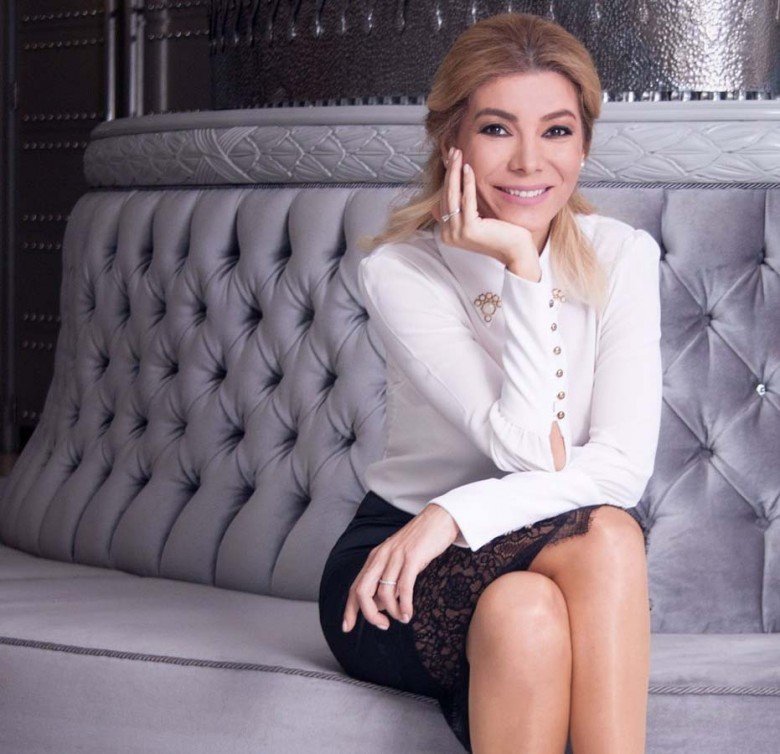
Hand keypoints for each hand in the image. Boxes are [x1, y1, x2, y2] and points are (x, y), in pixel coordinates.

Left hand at [342, 503, 459, 631]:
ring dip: (392, 612)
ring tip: (402, 618)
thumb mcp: (398, 560)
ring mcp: (396, 557)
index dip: (349, 609)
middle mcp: (381, 556)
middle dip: (368, 614)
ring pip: (383, 592)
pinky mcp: (412, 558)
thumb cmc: (420, 543)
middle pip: (362, 591)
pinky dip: (405, 605)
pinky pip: (404, 587)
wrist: (439, 519)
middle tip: (382, 625)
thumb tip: (379, 606)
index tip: (346, 627)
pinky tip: (408, 614)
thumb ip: (387, 580)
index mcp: (375, 557)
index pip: (355, 586)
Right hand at [433, 146, 539, 272]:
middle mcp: (448, 235)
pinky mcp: (468, 229)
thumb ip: (463, 208)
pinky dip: (467, 182)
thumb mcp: (477, 219)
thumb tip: (450, 189)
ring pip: (453, 196)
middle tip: (453, 152)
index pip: (445, 200)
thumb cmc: (501, 234)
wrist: (516, 251)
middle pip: (446, 196)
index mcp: (448, 233)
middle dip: (450, 171)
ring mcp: (456, 233)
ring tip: (458, 154)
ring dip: (455, 172)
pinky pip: (466, 200)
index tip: (452, 160)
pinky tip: (468, 168)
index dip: (448, 178)